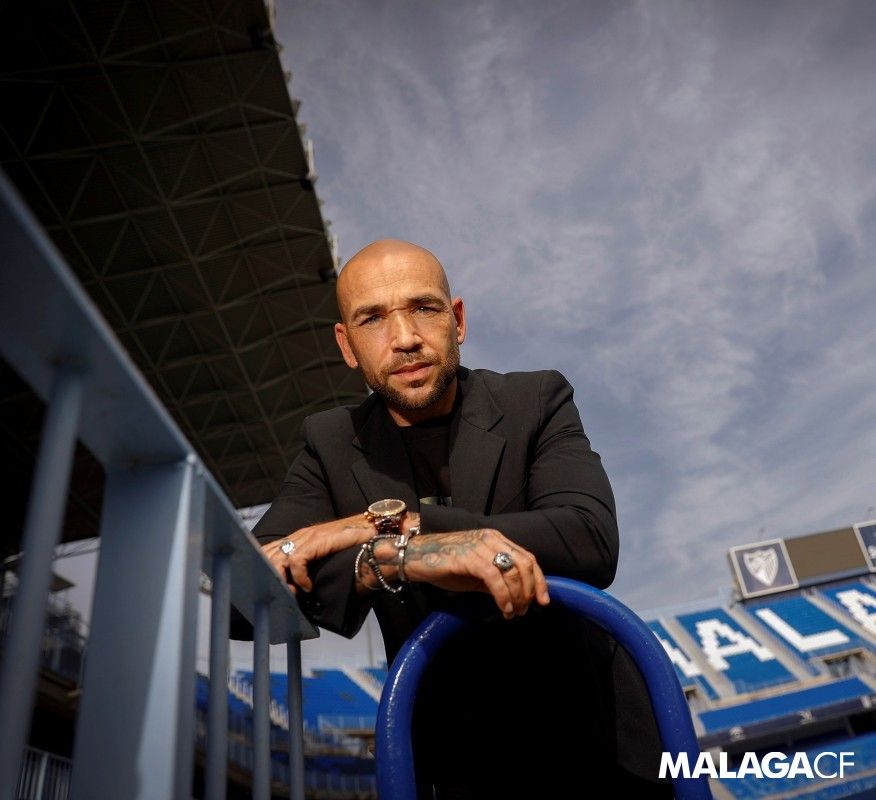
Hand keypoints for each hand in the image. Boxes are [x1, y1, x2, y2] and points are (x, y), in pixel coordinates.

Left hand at [260, 513, 373, 592]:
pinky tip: (307, 587)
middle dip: (268, 577)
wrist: (371, 527)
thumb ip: (311, 564)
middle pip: (268, 555)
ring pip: (278, 559)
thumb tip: (298, 587)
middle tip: (279, 595)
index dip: (262, 569)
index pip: (268, 550)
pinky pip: (297, 560)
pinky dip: (299, 577)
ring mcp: (306, 537)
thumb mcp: (324, 553)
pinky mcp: (317, 540)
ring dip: (281, 580)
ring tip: (291, 594)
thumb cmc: (351, 542)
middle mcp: (299, 536)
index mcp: (297, 539)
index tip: (268, 588)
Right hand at [402, 529, 549, 619]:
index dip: (539, 580)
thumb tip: (518, 596)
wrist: (416, 558)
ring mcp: (480, 546)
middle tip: (526, 610)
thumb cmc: (445, 565)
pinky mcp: (470, 557)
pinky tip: (503, 609)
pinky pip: (494, 578)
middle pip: (524, 564)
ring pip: (511, 572)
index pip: (527, 557)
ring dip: (517, 597)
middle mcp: (491, 539)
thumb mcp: (477, 573)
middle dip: (530, 590)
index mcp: (496, 539)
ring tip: (513, 613)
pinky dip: (503, 596)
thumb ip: (497, 579)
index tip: (543, 601)